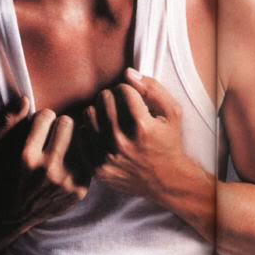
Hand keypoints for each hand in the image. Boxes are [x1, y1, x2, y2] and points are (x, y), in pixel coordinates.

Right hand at [0, 96, 89, 232]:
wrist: (14, 215)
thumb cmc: (3, 175)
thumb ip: (7, 122)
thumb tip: (25, 99)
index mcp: (26, 156)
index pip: (46, 116)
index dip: (42, 118)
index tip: (39, 126)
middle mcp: (48, 169)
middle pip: (67, 123)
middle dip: (59, 125)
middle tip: (53, 134)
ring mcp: (67, 181)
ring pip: (82, 138)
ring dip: (72, 138)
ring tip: (62, 146)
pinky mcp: (81, 189)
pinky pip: (89, 157)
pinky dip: (80, 155)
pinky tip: (70, 160)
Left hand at [85, 68, 185, 202]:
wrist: (166, 181)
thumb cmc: (169, 142)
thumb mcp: (172, 112)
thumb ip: (152, 88)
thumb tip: (128, 73)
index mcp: (141, 126)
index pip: (122, 90)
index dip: (127, 89)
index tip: (131, 97)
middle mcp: (122, 141)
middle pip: (104, 99)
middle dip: (112, 97)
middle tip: (119, 105)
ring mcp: (107, 156)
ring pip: (89, 114)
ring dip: (99, 110)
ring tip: (110, 116)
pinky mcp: (97, 167)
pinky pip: (82, 135)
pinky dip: (90, 130)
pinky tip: (102, 131)